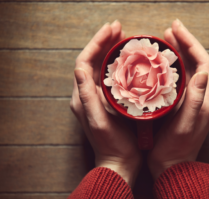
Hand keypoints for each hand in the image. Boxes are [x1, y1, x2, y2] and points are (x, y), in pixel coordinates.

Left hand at [70, 21, 140, 186]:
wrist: (118, 161)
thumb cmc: (110, 144)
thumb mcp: (98, 120)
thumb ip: (87, 96)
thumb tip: (80, 68)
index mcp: (82, 96)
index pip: (84, 61)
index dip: (96, 43)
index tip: (110, 30)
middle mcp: (86, 94)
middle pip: (92, 61)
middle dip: (103, 42)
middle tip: (118, 29)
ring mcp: (97, 97)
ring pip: (101, 68)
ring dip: (110, 51)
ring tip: (122, 38)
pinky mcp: (107, 102)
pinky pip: (110, 78)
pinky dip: (117, 65)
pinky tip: (128, 60)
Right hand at [148, 19, 208, 179]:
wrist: (173, 166)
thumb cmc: (175, 149)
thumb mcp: (185, 125)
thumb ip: (196, 100)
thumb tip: (203, 72)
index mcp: (207, 101)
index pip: (205, 63)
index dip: (192, 44)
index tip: (177, 29)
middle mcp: (205, 98)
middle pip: (199, 63)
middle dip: (186, 44)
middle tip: (169, 31)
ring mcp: (196, 102)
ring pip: (191, 70)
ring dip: (181, 54)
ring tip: (167, 41)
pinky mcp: (187, 106)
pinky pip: (184, 80)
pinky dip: (175, 67)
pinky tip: (164, 63)